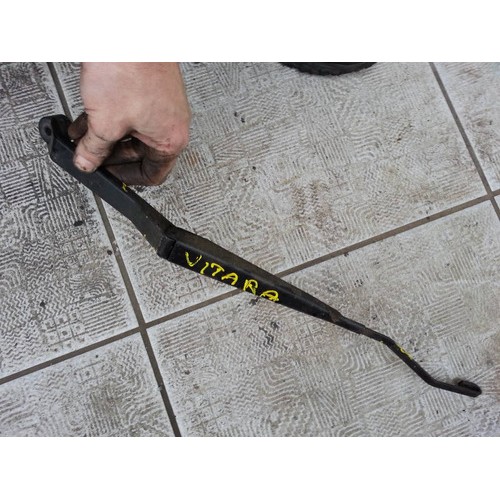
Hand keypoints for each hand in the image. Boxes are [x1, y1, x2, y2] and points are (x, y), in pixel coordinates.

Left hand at [68, 62, 190, 185]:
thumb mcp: (105, 122)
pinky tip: (89, 116)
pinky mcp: (151, 88)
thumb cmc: (129, 69)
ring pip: (133, 131)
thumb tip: (87, 161)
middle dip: (111, 155)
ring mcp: (163, 104)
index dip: (126, 179)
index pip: (152, 175)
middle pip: (140, 153)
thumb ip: (94, 149)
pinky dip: (111, 117)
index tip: (109, 177)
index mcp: (171, 139)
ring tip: (84, 136)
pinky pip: (131, 112)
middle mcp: (172, 123)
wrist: (127, 31)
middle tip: (90, 156)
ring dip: (107, 136)